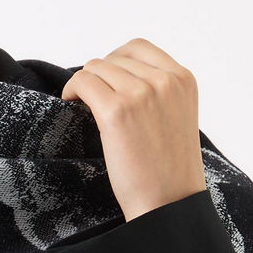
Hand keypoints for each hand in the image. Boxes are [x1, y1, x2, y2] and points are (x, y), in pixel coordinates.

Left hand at [60, 38, 207, 222]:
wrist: (168, 204)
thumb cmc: (168, 173)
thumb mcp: (175, 119)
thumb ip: (157, 94)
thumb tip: (117, 80)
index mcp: (183, 79)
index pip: (139, 48)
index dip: (115, 61)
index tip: (105, 82)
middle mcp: (165, 80)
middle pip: (115, 58)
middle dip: (98, 76)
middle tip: (89, 99)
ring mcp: (142, 93)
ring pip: (97, 67)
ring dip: (84, 83)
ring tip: (79, 102)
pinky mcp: (117, 111)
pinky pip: (84, 81)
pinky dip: (72, 88)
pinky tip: (69, 102)